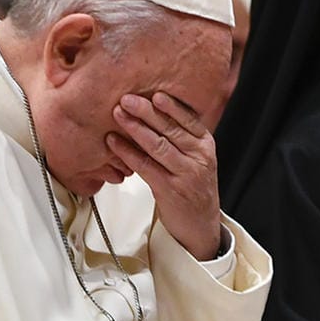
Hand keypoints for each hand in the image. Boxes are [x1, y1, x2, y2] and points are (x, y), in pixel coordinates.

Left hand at [108, 92, 225, 260]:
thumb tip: (153, 110)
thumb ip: (181, 138)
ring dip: (135, 128)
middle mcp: (199, 157)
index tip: (153, 93)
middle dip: (146, 111)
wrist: (200, 226)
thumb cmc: (192, 188)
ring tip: (118, 114)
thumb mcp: (196, 159)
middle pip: (170, 128)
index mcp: (205, 145)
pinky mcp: (170, 190)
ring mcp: (186, 174)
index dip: (169, 105)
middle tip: (126, 98)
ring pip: (157, 145)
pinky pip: (145, 166)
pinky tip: (114, 142)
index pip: (188, 119)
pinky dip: (127, 152)